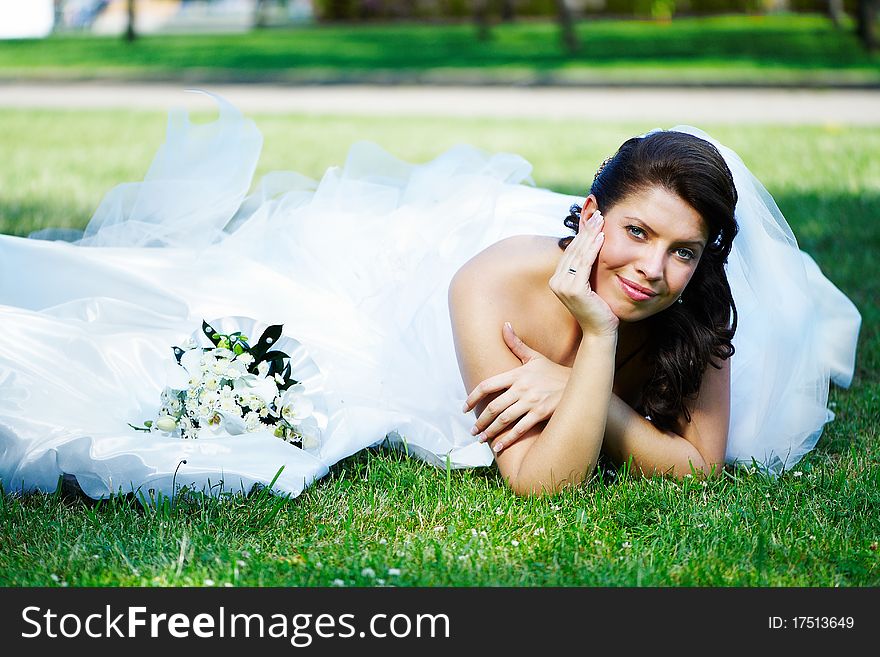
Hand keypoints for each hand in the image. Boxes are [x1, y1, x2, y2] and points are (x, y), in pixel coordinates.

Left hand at [463, 322, 569, 449]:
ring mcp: (531, 402)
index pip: (487, 385)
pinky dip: (508, 439)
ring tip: (481, 439)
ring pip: (504, 419)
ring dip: (490, 431)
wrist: (579, 382)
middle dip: (481, 421)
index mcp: (517, 374)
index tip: (464, 408)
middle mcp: (521, 388)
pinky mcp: (541, 413)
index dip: (473, 397)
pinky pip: (520, 429)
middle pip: (494, 406)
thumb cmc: (553, 371)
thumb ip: (516, 344)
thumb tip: (504, 325)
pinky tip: (498, 447)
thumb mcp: (534, 357)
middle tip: (473, 431)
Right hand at [549, 209, 618, 336]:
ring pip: (579, 254)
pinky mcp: (574, 289)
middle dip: (586, 230)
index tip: (592, 219)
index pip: (571, 252)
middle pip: (573, 250)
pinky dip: (593, 248)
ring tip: (600, 220)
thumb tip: (591, 248)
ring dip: (590, 235)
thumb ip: (585, 269)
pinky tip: (601, 237)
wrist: (600, 331)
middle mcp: (557, 282)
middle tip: (597, 213)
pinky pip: (585, 264)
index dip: (582, 234)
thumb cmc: (598, 309)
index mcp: (557, 280)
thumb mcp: (589, 284)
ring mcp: (563, 286)